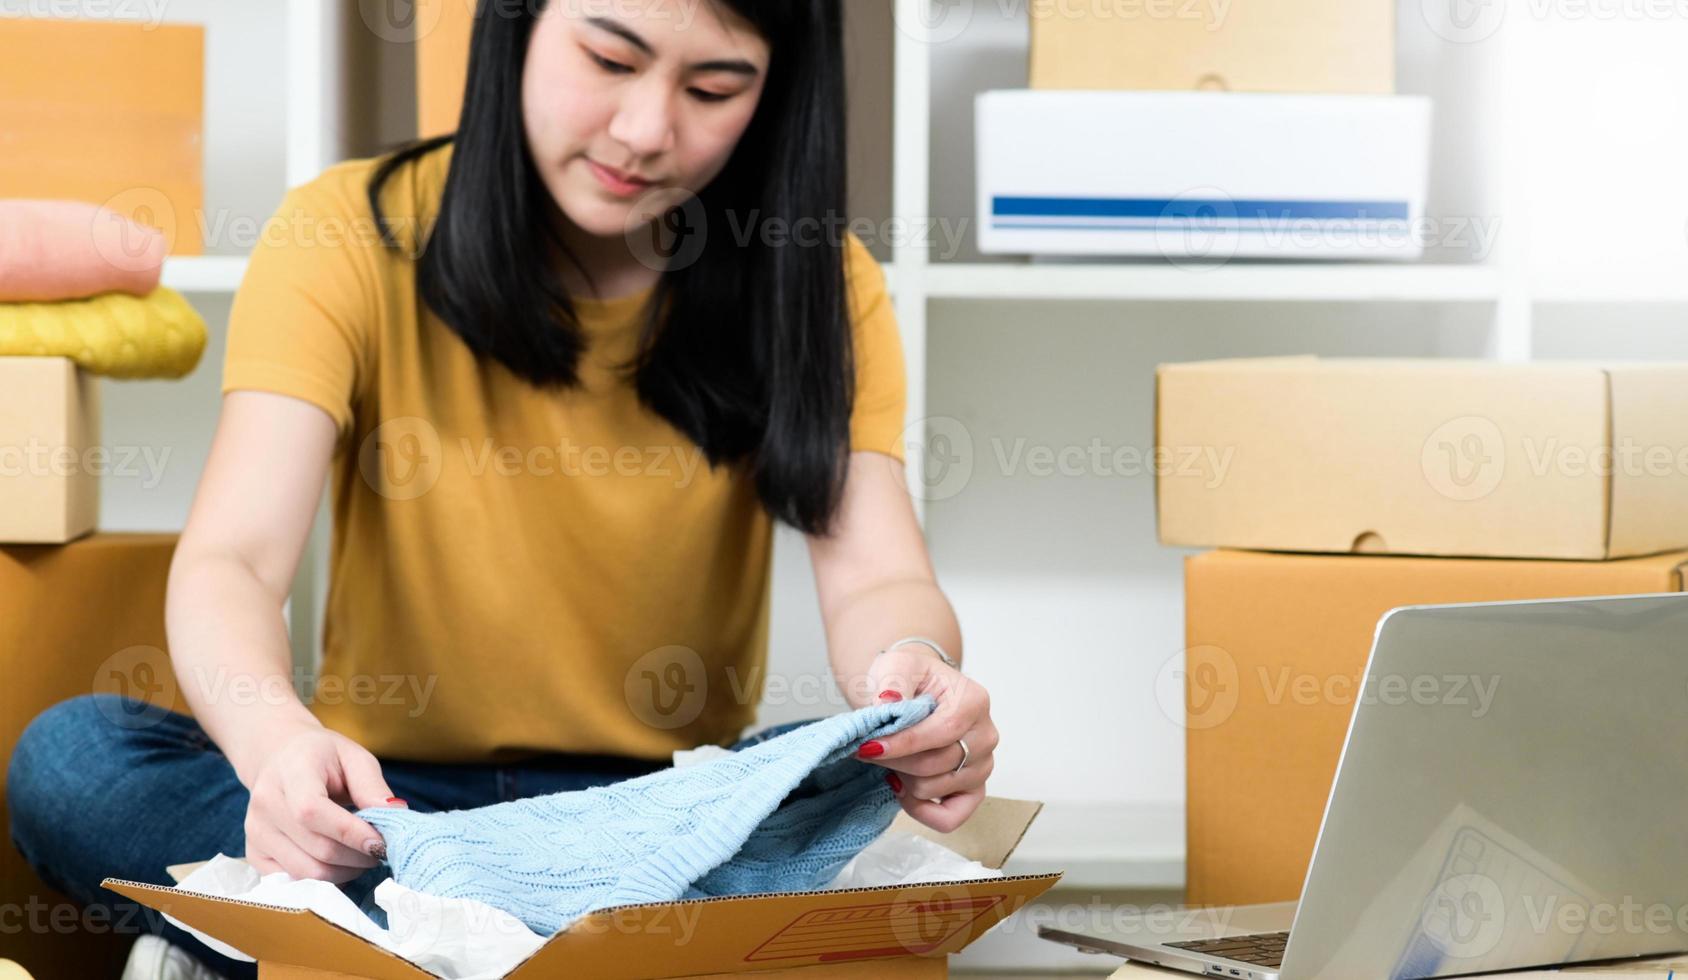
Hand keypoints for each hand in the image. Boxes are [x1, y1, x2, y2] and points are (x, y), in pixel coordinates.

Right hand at [242, 724, 402, 882]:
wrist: (281, 758)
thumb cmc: (324, 757)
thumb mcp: (354, 758)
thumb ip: (372, 787)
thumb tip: (397, 815)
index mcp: (290, 772)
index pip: (313, 812)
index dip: (351, 833)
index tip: (382, 843)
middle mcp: (265, 804)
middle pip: (316, 848)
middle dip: (357, 857)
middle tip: (380, 852)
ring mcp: (255, 832)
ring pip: (306, 872)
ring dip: (344, 873)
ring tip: (362, 858)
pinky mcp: (254, 854)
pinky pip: (292, 882)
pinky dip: (323, 882)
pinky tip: (340, 865)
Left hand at [858, 644, 995, 832]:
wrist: (917, 690)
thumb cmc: (910, 678)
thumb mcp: (897, 665)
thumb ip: (893, 682)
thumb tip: (888, 703)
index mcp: (974, 702)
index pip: (941, 732)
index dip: (902, 744)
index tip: (867, 746)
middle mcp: (985, 736)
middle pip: (935, 764)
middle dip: (894, 760)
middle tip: (867, 749)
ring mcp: (983, 765)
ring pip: (934, 789)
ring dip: (903, 778)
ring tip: (891, 759)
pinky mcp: (974, 789)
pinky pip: (950, 818)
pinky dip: (921, 810)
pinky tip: (902, 789)